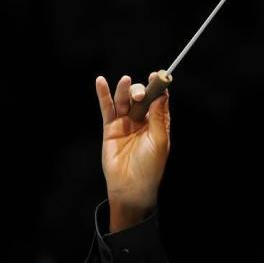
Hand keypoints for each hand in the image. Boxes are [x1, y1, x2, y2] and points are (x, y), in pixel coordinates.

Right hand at [95, 72, 170, 230]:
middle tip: (140, 94)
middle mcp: (142, 121)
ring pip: (124, 101)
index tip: (159, 77)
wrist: (131, 186)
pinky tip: (101, 82)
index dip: (158, 88)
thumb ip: (159, 118)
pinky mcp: (110, 128)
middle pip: (141, 98)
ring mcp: (125, 123)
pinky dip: (103, 95)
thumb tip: (162, 95)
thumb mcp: (159, 141)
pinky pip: (107, 109)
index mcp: (158, 124)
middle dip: (140, 91)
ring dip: (124, 90)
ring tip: (125, 82)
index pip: (159, 101)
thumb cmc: (150, 166)